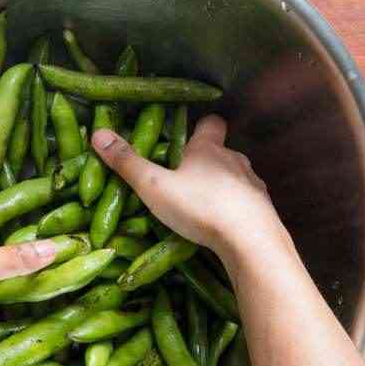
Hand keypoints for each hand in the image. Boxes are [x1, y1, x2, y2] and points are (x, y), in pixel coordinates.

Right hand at [91, 116, 289, 263]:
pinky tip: (227, 226)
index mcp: (209, 149)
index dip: (200, 126)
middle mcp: (236, 161)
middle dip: (207, 162)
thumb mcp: (155, 186)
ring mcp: (255, 185)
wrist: (252, 242)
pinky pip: (249, 204)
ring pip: (237, 178)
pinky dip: (238, 210)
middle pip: (222, 153)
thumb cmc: (201, 208)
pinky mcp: (266, 210)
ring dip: (223, 188)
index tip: (188, 134)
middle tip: (187, 179)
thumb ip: (128, 163)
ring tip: (205, 207)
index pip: (210, 123)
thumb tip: (98, 133)